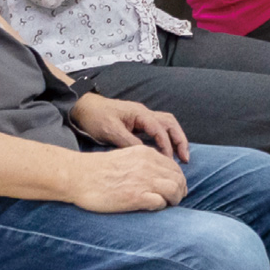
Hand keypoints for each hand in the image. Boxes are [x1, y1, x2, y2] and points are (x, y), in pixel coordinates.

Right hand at [66, 143, 189, 213]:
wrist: (79, 176)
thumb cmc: (98, 170)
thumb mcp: (126, 157)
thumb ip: (143, 163)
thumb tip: (156, 175)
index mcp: (146, 154)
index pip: (174, 167)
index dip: (178, 179)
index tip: (175, 188)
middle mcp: (148, 165)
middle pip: (178, 178)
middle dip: (180, 191)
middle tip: (175, 200)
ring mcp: (143, 180)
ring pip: (174, 190)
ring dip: (174, 200)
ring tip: (167, 205)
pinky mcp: (136, 197)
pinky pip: (161, 203)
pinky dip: (161, 206)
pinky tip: (152, 207)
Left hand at [70, 92, 191, 161]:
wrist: (83, 108)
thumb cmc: (96, 118)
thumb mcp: (111, 131)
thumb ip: (128, 142)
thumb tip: (146, 154)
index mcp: (139, 113)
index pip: (160, 129)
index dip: (167, 145)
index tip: (169, 161)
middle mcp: (144, 113)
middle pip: (170, 123)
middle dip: (180, 140)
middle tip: (185, 158)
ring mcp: (142, 117)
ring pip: (166, 125)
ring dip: (175, 139)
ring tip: (181, 156)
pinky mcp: (138, 123)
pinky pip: (158, 130)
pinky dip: (166, 140)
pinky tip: (166, 153)